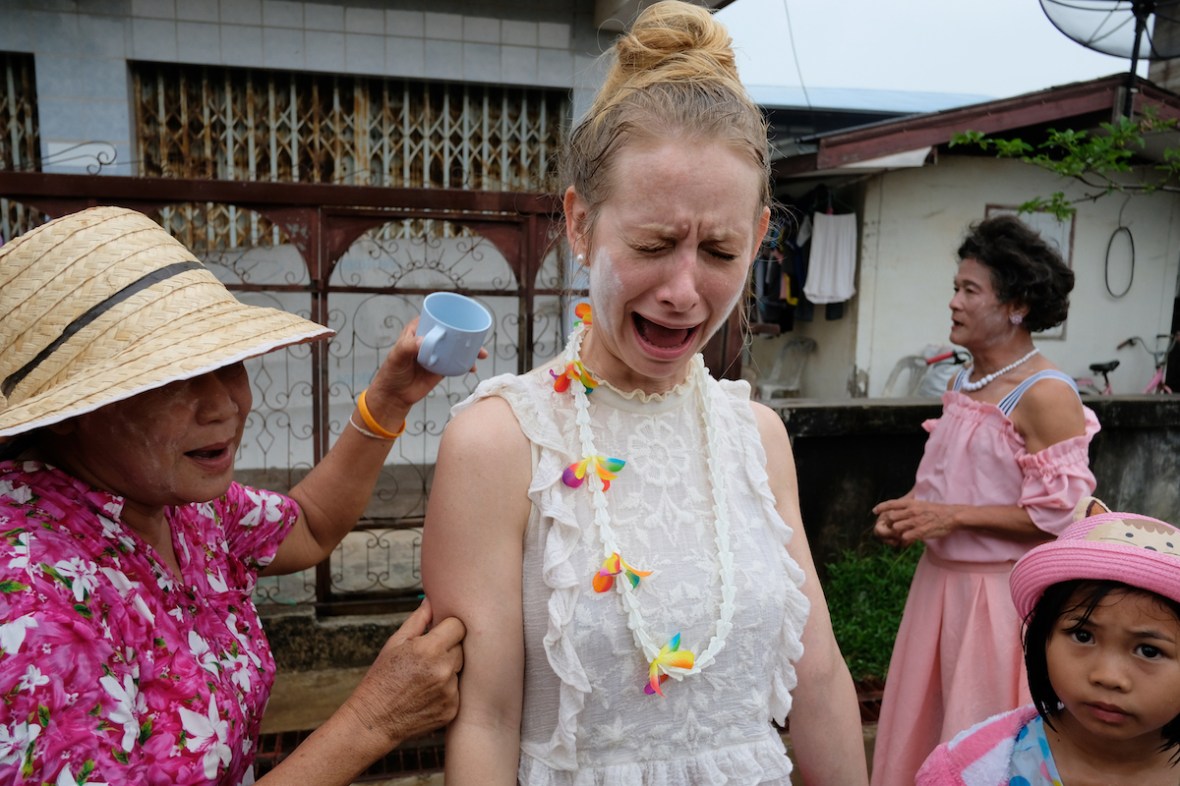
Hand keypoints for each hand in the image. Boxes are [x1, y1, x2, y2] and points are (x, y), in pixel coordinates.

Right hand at [341, 597, 464, 748]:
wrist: (373, 720)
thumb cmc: (381, 678)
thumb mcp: (395, 644)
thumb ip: (418, 620)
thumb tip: (432, 600)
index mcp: (430, 649)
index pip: (458, 626)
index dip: (448, 628)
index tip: (438, 634)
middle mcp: (444, 670)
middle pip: (461, 648)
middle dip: (448, 649)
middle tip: (426, 659)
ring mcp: (450, 692)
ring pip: (459, 670)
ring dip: (448, 670)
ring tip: (424, 679)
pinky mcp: (452, 709)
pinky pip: (457, 691)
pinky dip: (446, 691)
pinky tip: (426, 695)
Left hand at [364, 319, 488, 419]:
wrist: (394, 396)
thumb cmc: (391, 372)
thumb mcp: (397, 356)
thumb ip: (408, 347)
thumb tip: (424, 341)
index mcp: (417, 331)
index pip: (434, 318)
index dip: (447, 315)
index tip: (461, 317)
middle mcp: (429, 340)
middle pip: (450, 332)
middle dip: (466, 333)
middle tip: (477, 338)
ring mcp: (436, 354)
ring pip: (456, 348)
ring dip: (470, 349)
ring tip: (481, 354)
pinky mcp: (441, 368)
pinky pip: (456, 363)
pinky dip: (466, 364)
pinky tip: (473, 367)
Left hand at [872, 498, 957, 545]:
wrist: (951, 516)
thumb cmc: (936, 510)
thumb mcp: (921, 504)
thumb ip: (909, 506)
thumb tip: (897, 509)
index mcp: (911, 503)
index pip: (891, 503)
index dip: (881, 507)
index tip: (874, 511)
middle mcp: (911, 511)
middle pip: (890, 517)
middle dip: (888, 524)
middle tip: (891, 528)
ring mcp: (915, 521)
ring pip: (896, 528)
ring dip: (896, 533)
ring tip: (900, 535)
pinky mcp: (920, 531)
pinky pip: (905, 537)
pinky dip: (904, 540)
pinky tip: (907, 540)